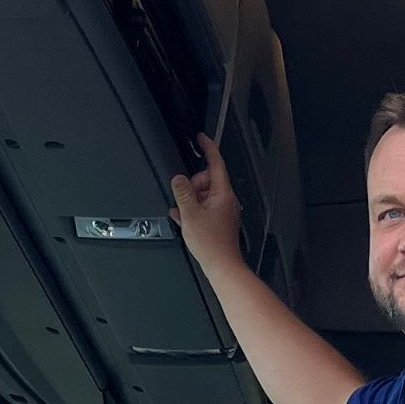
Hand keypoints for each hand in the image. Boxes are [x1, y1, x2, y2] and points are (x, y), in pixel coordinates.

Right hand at [169, 132, 242, 275]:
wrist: (222, 265)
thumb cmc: (212, 244)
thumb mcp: (190, 214)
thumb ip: (183, 193)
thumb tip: (178, 179)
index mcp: (222, 193)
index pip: (216, 163)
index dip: (208, 148)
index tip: (201, 138)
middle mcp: (226, 199)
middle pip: (206, 179)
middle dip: (193, 185)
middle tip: (185, 199)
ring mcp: (223, 210)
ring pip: (203, 194)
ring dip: (191, 200)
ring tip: (184, 214)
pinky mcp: (219, 220)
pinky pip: (204, 207)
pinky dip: (193, 209)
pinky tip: (184, 218)